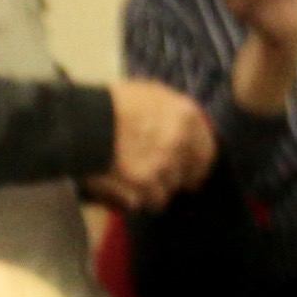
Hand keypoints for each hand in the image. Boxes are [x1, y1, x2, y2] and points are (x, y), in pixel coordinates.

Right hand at [97, 76, 212, 209]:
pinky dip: (143, 199)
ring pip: (170, 189)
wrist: (88, 123)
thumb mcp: (154, 94)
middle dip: (176, 176)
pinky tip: (130, 190)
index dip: (197, 163)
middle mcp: (182, 143)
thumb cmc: (117, 103)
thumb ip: (175, 113)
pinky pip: (152, 201)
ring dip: (157, 188)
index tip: (190, 171)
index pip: (207, 151)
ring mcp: (165, 166)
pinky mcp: (146, 185)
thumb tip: (184, 129)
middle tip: (159, 176)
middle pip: (189, 174)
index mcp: (187, 116)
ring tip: (138, 180)